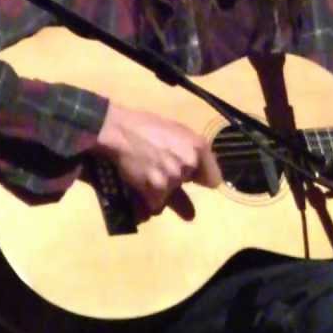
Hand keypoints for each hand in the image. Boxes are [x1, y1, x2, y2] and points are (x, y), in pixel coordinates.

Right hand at [95, 104, 222, 216]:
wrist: (119, 131)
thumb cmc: (146, 126)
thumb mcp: (178, 130)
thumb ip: (193, 149)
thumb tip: (203, 173)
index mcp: (198, 147)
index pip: (213, 180)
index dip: (203, 179)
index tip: (196, 180)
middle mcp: (189, 164)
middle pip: (188, 185)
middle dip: (177, 180)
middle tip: (160, 167)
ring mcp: (172, 179)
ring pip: (171, 197)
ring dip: (161, 191)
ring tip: (146, 174)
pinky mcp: (155, 192)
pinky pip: (157, 206)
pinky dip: (148, 200)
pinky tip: (140, 185)